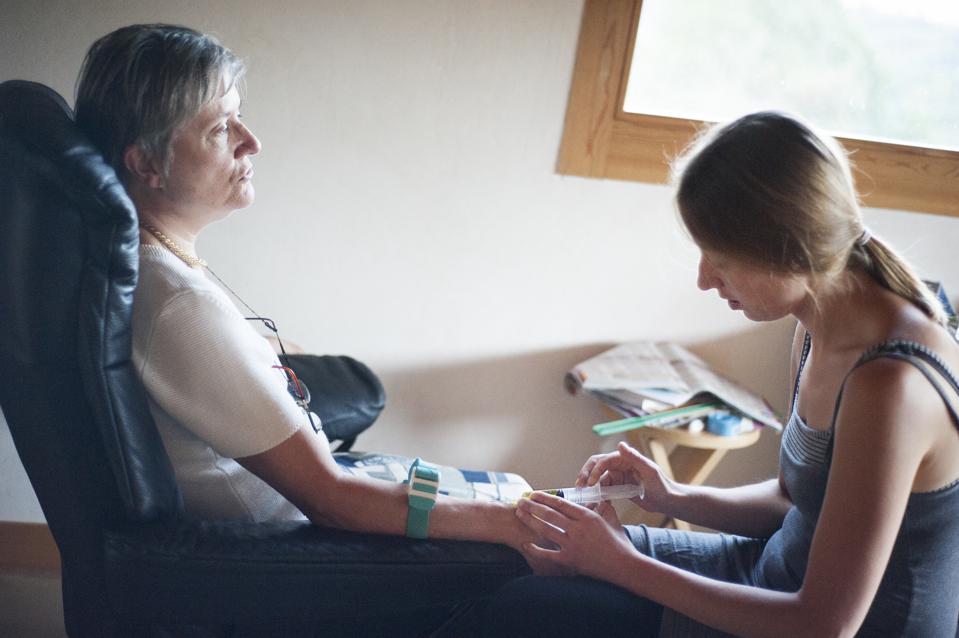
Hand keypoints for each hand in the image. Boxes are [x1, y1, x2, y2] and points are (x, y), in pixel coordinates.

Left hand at [514, 491, 635, 581]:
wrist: (624, 567)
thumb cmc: (620, 544)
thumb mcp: (612, 520)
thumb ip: (604, 507)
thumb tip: (601, 497)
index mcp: (588, 516)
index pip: (561, 504)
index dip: (545, 498)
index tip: (534, 494)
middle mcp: (578, 529)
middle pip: (550, 514)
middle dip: (532, 506)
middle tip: (520, 501)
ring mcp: (572, 545)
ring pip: (546, 530)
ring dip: (530, 521)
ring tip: (519, 514)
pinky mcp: (570, 560)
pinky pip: (549, 554)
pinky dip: (536, 549)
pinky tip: (525, 544)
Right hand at [577, 442, 673, 513]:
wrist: (667, 501)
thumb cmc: (661, 485)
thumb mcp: (649, 470)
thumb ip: (634, 457)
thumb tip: (620, 445)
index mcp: (625, 459)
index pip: (604, 461)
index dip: (594, 470)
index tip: (590, 483)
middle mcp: (619, 466)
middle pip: (596, 466)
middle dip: (586, 474)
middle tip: (579, 486)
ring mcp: (618, 477)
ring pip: (598, 479)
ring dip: (589, 486)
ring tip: (583, 496)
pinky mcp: (618, 488)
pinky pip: (603, 489)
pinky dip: (597, 494)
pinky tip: (593, 502)